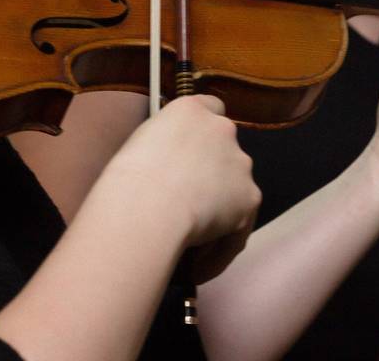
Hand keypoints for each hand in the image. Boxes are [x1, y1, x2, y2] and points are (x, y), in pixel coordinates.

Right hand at [104, 95, 260, 280]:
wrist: (148, 205)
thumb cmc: (128, 177)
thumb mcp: (140, 145)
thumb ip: (165, 145)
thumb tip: (169, 165)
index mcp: (191, 109)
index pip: (210, 109)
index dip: (203, 134)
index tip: (190, 154)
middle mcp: (222, 129)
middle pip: (225, 152)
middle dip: (212, 175)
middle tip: (185, 205)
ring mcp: (240, 163)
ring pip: (235, 189)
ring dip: (219, 211)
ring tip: (190, 245)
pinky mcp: (250, 198)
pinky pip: (237, 227)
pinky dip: (221, 248)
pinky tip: (199, 269)